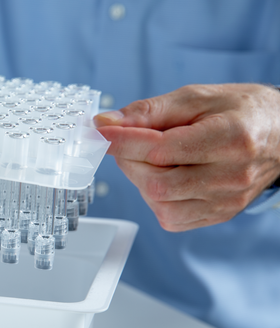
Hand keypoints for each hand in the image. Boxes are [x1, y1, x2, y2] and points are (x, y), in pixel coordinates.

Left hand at [94, 83, 279, 230]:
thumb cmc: (241, 111)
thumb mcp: (197, 97)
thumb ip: (150, 111)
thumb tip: (107, 122)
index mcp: (230, 138)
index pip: (161, 149)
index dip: (123, 141)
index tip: (99, 131)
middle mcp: (231, 176)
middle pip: (157, 182)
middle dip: (130, 161)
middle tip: (127, 142)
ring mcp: (226, 201)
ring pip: (160, 203)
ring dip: (142, 180)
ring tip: (153, 158)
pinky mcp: (219, 215)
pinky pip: (171, 217)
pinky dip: (157, 198)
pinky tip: (166, 176)